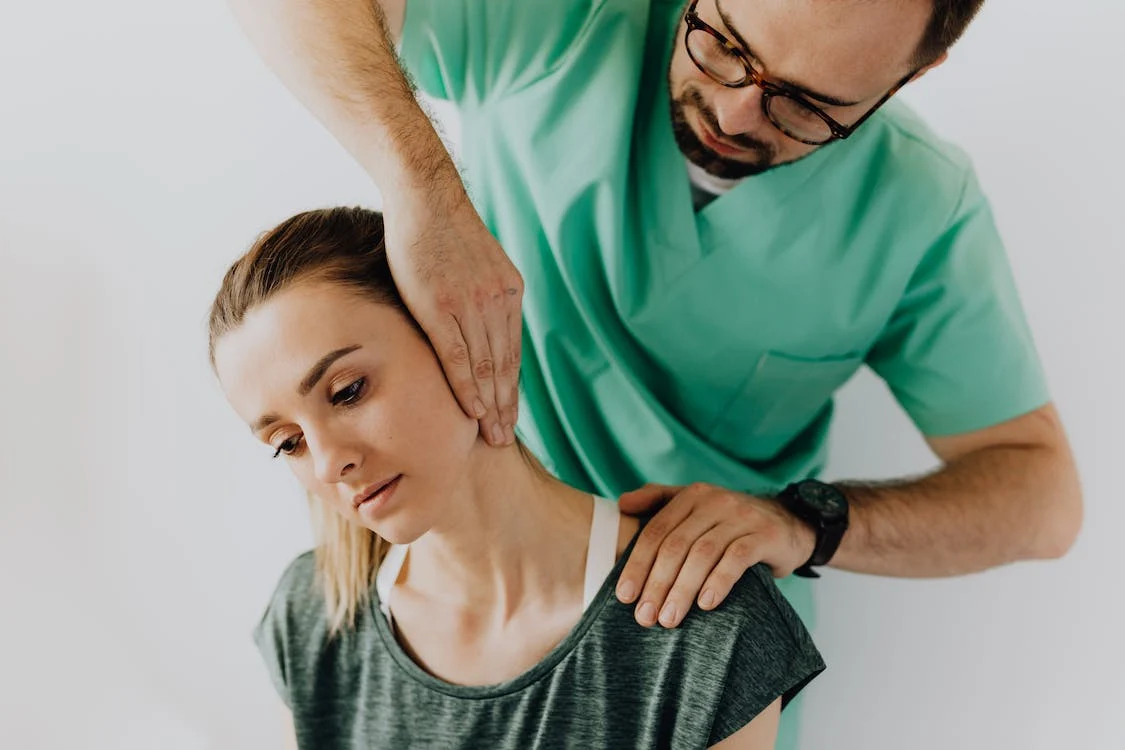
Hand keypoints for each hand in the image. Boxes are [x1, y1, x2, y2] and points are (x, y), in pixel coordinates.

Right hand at [383, 184, 522, 446]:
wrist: (425, 196)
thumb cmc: (443, 230)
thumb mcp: (479, 262)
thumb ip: (484, 295)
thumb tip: (479, 324)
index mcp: (509, 292)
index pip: (513, 352)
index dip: (513, 387)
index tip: (511, 414)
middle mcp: (497, 301)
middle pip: (505, 366)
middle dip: (507, 406)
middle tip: (507, 439)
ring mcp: (471, 305)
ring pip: (486, 368)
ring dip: (491, 406)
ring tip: (493, 436)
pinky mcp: (441, 307)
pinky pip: (458, 357)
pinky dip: (467, 388)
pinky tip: (473, 411)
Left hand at [615, 482, 815, 627]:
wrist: (789, 523)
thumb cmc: (731, 523)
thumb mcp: (697, 506)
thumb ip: (659, 500)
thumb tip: (621, 503)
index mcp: (692, 496)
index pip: (656, 531)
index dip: (637, 564)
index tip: (624, 596)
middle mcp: (714, 501)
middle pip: (676, 545)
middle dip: (657, 583)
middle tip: (645, 616)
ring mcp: (741, 516)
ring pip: (703, 553)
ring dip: (682, 589)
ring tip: (669, 619)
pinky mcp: (764, 535)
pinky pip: (737, 559)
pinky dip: (718, 581)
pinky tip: (706, 604)